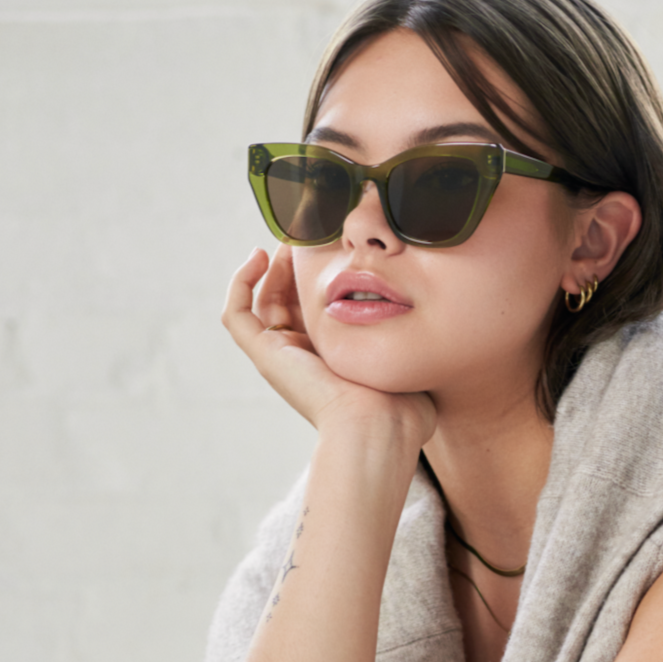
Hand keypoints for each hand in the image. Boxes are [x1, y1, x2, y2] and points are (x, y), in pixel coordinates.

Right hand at [222, 247, 436, 448]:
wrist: (379, 428)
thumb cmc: (402, 408)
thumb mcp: (411, 361)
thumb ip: (414, 340)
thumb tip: (426, 320)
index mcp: (335, 360)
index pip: (318, 310)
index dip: (320, 278)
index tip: (337, 248)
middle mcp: (304, 359)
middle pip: (287, 301)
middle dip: (294, 265)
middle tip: (309, 233)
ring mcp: (281, 358)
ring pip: (261, 303)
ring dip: (271, 267)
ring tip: (289, 240)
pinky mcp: (266, 356)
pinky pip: (236, 314)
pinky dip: (240, 283)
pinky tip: (259, 255)